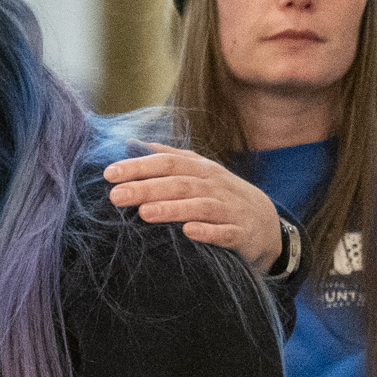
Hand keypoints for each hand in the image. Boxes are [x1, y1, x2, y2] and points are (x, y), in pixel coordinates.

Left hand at [105, 145, 282, 268]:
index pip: (168, 163)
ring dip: (172, 209)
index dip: (140, 166)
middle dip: (147, 188)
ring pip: (200, 206)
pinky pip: (225, 232)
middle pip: (179, 184)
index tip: (109, 173)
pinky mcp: (241, 233)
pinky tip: (189, 232)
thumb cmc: (222, 197)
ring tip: (144, 213)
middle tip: (115, 195)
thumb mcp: (199, 174)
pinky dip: (208, 232)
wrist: (266, 225)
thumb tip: (134, 143)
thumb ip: (169, 159)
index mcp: (202, 170)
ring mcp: (230, 209)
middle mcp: (215, 186)